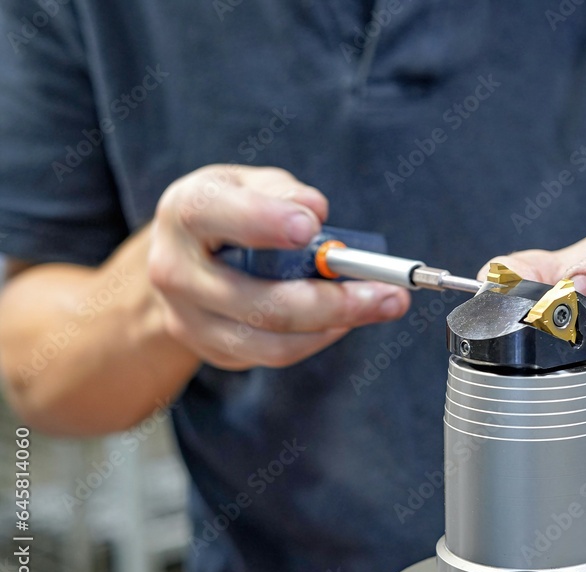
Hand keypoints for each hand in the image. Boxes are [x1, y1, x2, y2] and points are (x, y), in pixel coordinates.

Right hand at [148, 165, 408, 369]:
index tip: (312, 226)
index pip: (218, 215)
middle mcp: (177, 270)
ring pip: (274, 342)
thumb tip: (316, 211)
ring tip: (381, 304)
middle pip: (262, 302)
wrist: (183, 259)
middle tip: (390, 293)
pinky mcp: (211, 349)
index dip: (266, 221)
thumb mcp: (251, 184)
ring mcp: (189, 318)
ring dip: (338, 325)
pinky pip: (275, 353)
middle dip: (335, 301)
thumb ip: (284, 192)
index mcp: (186, 211)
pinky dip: (320, 337)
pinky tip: (345, 318)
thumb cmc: (231, 211)